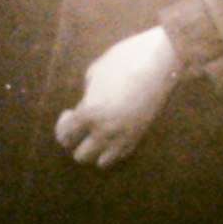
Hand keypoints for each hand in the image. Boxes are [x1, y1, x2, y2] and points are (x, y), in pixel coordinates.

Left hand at [55, 25, 180, 167]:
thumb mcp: (94, 74)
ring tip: (97, 132)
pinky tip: (113, 133)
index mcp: (90, 113)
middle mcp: (106, 131)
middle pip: (81, 156)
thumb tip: (83, 109)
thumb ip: (86, 97)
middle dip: (76, 142)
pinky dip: (112, 150)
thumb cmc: (123, 61)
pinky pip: (120, 155)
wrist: (159, 62)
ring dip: (95, 150)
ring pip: (101, 162)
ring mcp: (125, 137)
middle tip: (82, 124)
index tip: (70, 111)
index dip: (63, 124)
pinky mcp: (140, 136)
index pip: (65, 136)